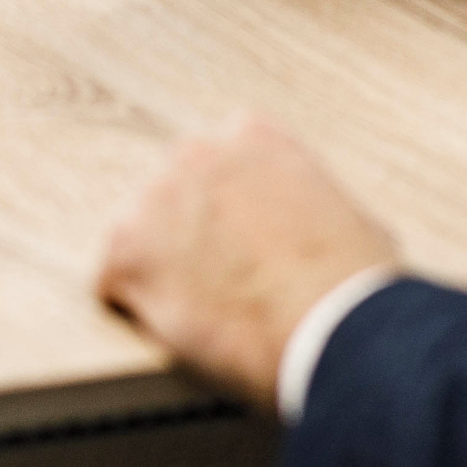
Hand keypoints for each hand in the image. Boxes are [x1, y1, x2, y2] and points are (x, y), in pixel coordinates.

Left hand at [97, 112, 403, 412]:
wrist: (332, 324)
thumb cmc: (355, 282)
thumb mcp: (352, 218)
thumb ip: (313, 207)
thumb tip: (323, 234)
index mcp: (255, 136)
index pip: (220, 161)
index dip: (228, 208)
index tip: (240, 240)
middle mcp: (197, 154)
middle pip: (173, 194)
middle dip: (188, 233)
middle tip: (217, 279)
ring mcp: (156, 201)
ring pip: (140, 236)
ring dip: (161, 270)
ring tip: (200, 312)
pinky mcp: (128, 254)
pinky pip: (111, 282)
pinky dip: (135, 309)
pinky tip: (173, 330)